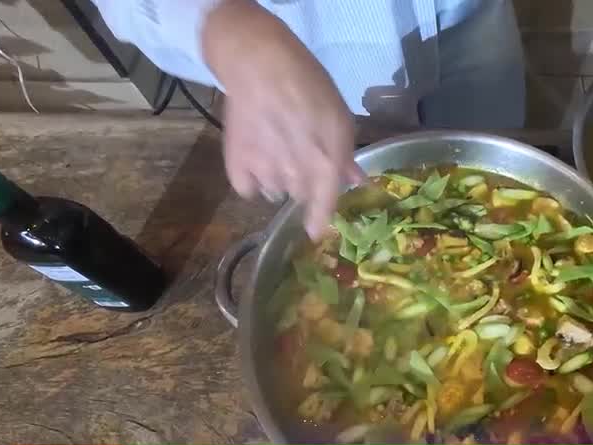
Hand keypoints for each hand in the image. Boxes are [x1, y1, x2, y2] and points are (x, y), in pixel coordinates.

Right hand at [202, 0, 362, 237]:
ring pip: (275, 192)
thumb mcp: (340, 117)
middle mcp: (295, 177)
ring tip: (277, 151)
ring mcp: (264, 173)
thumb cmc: (308, 85)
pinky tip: (255, 159)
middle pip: (300, 196)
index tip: (316, 232)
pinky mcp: (237, 165)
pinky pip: (247, 188)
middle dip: (304, 184)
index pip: (324, 207)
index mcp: (325, 165)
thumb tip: (356, 181)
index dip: (320, 222)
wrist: (259, 65)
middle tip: (300, 156)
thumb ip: (346, 155)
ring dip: (279, 181)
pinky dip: (251, 180)